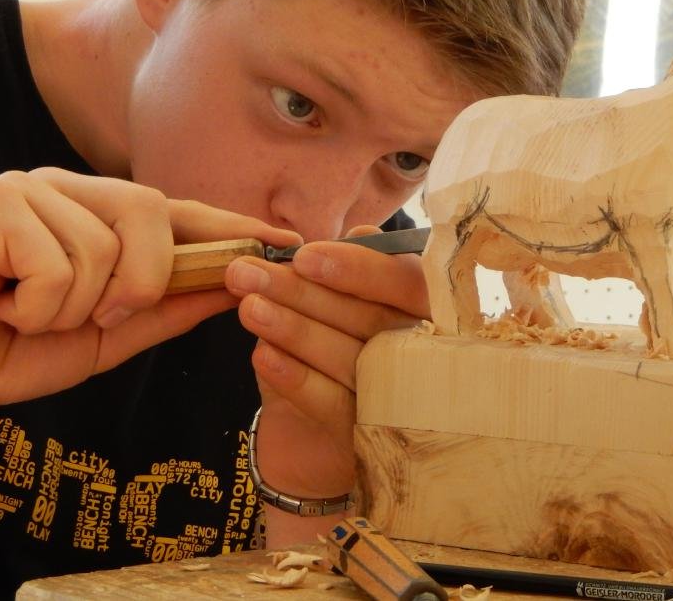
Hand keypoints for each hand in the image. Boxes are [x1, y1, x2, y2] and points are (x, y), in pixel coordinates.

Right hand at [0, 167, 298, 419]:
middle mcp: (67, 188)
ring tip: (24, 311)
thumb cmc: (9, 349)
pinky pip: (61, 264)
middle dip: (142, 281)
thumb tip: (229, 291)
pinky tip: (1, 305)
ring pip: (107, 249)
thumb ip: (161, 310)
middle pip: (152, 214)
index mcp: (94, 214)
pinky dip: (38, 307)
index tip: (288, 241)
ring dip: (73, 308)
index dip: (231, 226)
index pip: (177, 212)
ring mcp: (31, 187)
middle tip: (94, 316)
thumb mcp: (102, 337)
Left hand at [224, 226, 428, 504]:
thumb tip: (362, 235)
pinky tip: (261, 354)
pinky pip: (332, 405)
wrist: (313, 436)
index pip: (407, 282)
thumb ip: (354, 267)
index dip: (359, 267)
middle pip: (370, 320)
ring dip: (294, 329)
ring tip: (248, 306)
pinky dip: (296, 378)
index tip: (303, 255)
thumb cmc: (335, 346)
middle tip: (244, 272)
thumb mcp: (343, 302)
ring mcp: (399, 401)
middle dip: (302, 293)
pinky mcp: (367, 437)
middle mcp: (424, 355)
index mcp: (427, 311)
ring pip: (350, 359)